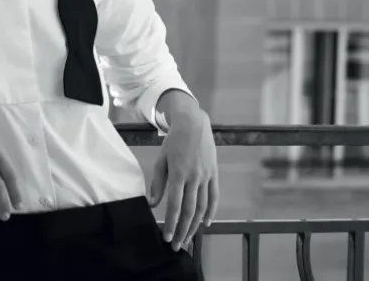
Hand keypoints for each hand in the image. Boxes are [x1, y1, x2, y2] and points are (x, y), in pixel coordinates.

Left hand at [147, 108, 218, 250]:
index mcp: (178, 173)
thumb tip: (154, 204)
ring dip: (195, 226)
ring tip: (188, 238)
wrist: (193, 123)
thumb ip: (158, 182)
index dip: (172, 224)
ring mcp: (206, 176)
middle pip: (189, 211)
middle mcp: (194, 177)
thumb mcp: (161, 158)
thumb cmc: (173, 141)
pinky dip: (211, 212)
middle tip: (177, 245)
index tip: (167, 237)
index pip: (175, 205)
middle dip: (183, 231)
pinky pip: (214, 197)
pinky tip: (206, 223)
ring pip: (202, 207)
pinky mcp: (214, 173)